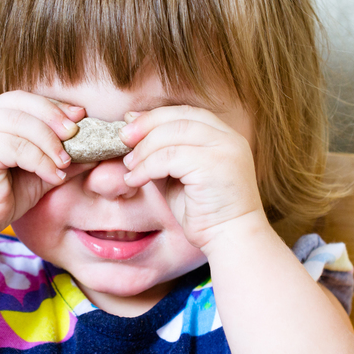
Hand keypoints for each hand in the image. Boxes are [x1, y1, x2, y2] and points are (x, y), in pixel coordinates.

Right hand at [0, 91, 91, 233]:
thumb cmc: (4, 196)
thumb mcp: (40, 174)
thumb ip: (61, 159)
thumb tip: (95, 153)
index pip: (27, 99)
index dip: (54, 105)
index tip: (80, 116)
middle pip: (23, 102)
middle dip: (53, 116)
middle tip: (76, 132)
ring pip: (21, 124)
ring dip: (49, 142)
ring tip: (65, 162)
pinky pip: (17, 147)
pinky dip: (40, 161)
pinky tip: (52, 175)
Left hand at [119, 105, 265, 250]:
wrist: (231, 239)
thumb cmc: (205, 212)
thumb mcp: (181, 175)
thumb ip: (165, 154)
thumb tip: (133, 134)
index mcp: (224, 136)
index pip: (186, 113)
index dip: (155, 116)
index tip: (130, 122)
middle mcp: (229, 138)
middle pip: (178, 118)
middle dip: (145, 126)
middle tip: (122, 139)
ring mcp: (224, 150)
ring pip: (171, 135)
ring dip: (143, 150)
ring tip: (130, 167)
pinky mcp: (213, 166)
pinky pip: (168, 157)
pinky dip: (146, 167)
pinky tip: (135, 180)